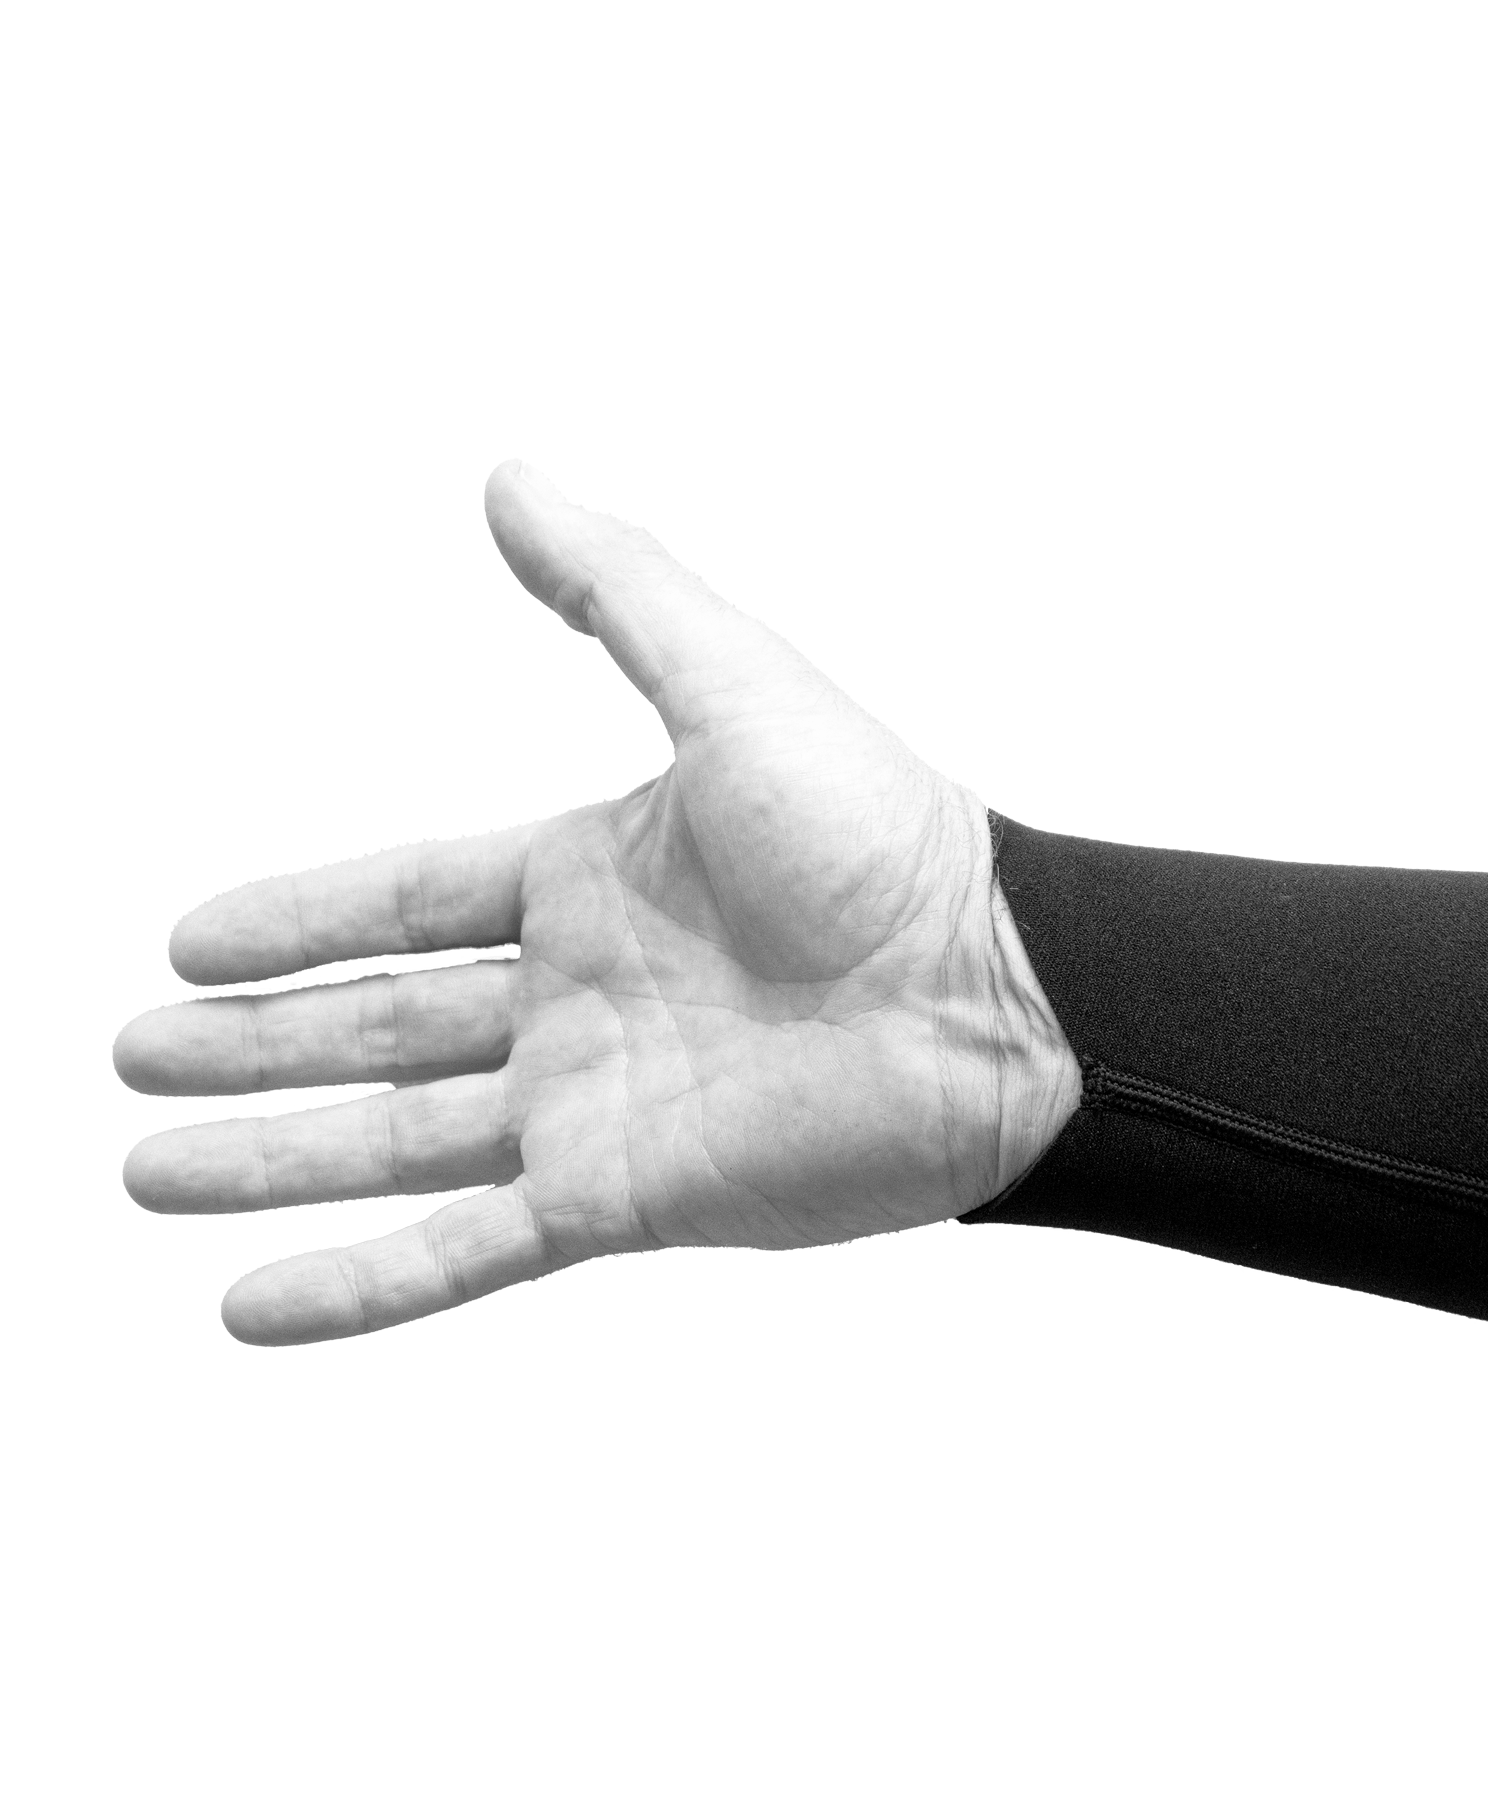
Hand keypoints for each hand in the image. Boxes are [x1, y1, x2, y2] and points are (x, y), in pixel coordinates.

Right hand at [116, 464, 1079, 1342]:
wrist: (996, 996)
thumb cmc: (885, 836)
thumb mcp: (732, 683)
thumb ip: (615, 590)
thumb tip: (509, 476)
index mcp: (593, 878)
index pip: (406, 903)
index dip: (297, 922)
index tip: (188, 938)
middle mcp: (582, 997)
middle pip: (380, 1025)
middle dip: (254, 1045)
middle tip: (137, 1058)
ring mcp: (597, 1105)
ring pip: (396, 1143)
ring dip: (273, 1160)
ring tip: (148, 1171)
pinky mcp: (626, 1199)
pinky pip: (464, 1252)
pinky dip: (361, 1286)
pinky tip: (256, 1307)